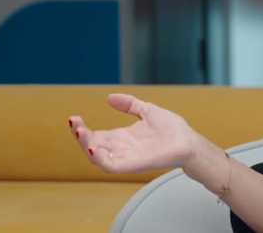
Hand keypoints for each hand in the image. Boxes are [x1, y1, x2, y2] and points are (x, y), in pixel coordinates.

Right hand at [68, 93, 196, 172]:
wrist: (188, 140)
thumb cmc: (171, 128)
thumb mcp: (147, 110)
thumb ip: (129, 104)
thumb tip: (109, 97)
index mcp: (120, 137)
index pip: (95, 135)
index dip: (82, 128)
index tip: (74, 117)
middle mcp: (119, 148)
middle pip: (92, 146)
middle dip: (80, 136)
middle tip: (75, 123)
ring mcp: (125, 157)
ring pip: (97, 157)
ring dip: (86, 145)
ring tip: (80, 132)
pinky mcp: (132, 165)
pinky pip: (110, 166)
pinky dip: (99, 158)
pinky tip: (93, 147)